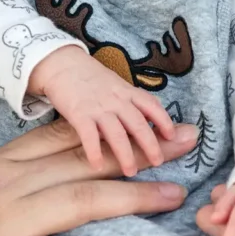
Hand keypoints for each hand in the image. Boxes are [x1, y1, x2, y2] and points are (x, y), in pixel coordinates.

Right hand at [29, 46, 174, 174]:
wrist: (61, 64)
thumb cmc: (90, 79)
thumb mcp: (116, 85)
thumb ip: (131, 102)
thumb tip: (150, 123)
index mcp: (127, 91)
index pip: (151, 105)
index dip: (164, 120)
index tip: (173, 136)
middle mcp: (116, 100)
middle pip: (138, 123)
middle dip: (150, 144)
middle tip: (159, 161)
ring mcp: (97, 107)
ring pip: (117, 133)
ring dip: (125, 153)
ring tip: (131, 171)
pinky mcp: (78, 113)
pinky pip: (88, 135)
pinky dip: (94, 151)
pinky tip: (97, 165)